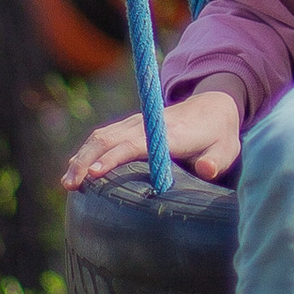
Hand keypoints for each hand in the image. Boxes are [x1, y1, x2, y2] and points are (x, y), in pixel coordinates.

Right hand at [62, 87, 244, 189]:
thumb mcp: (227, 149)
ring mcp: (136, 124)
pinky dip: (87, 151)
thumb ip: (218, 160)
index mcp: (168, 134)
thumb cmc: (218, 136)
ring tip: (67, 183)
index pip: (134, 144)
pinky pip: (103, 137)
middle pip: (108, 139)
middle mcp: (147, 125)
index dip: (113, 159)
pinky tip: (75, 169)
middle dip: (86, 161)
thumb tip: (208, 170)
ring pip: (101, 136)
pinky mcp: (130, 127)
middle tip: (70, 185)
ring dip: (81, 157)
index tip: (94, 174)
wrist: (212, 109)